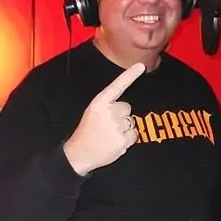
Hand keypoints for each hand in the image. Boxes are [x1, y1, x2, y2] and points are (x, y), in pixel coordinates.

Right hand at [63, 62, 144, 176]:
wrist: (79, 153)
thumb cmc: (88, 131)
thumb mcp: (92, 112)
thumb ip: (108, 105)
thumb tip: (126, 107)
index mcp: (99, 103)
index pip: (117, 86)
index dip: (130, 75)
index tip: (141, 66)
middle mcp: (108, 112)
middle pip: (127, 107)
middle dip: (121, 115)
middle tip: (107, 125)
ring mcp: (116, 126)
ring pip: (132, 121)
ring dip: (124, 128)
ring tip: (109, 135)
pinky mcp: (123, 140)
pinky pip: (134, 134)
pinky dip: (128, 139)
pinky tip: (115, 141)